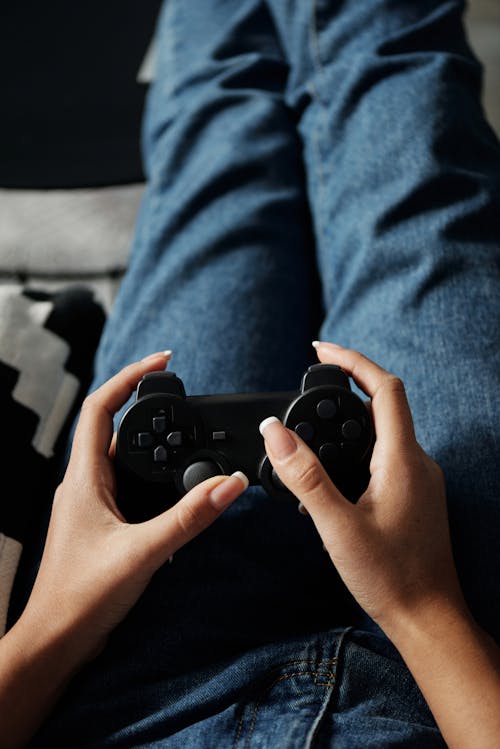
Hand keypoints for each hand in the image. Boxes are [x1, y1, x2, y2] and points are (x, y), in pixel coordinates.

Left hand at [20, 352, 247, 663]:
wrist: (57, 640)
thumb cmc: (82, 597)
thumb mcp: (144, 552)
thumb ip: (189, 518)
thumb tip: (228, 485)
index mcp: (84, 478)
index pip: (102, 408)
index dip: (130, 377)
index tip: (162, 361)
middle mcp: (85, 484)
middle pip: (115, 428)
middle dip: (148, 407)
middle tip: (184, 399)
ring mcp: (92, 504)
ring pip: (123, 459)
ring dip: (152, 444)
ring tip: (186, 437)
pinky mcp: (103, 523)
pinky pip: (129, 485)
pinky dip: (153, 477)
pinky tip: (176, 491)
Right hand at [259, 342, 467, 635]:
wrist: (428, 619)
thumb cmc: (390, 577)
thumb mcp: (336, 525)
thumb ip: (304, 476)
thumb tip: (274, 432)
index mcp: (401, 459)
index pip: (384, 388)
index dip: (352, 361)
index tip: (320, 349)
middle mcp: (416, 462)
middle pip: (383, 404)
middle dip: (345, 387)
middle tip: (308, 385)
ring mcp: (418, 480)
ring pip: (382, 432)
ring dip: (348, 421)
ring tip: (310, 431)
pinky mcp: (414, 496)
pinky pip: (384, 456)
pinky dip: (356, 449)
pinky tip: (332, 475)